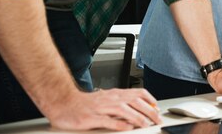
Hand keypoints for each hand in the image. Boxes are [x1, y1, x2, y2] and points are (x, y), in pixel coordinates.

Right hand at [46, 88, 161, 130]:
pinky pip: (109, 120)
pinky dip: (120, 124)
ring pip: (125, 110)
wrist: (64, 103)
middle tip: (156, 119)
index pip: (138, 93)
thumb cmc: (86, 103)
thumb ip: (121, 104)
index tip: (157, 108)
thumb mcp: (107, 100)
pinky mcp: (92, 118)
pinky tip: (128, 128)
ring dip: (138, 118)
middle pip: (135, 101)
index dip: (150, 100)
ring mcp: (102, 107)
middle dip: (149, 111)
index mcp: (116, 94)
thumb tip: (138, 111)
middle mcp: (111, 98)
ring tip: (146, 124)